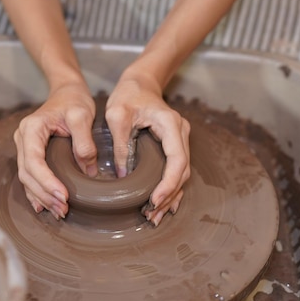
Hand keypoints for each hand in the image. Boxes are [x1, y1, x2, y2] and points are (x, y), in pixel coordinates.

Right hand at [14, 82, 96, 218]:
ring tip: (60, 211)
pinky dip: (37, 192)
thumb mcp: (82, 115)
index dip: (46, 181)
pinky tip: (44, 207)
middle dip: (44, 194)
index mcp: (32, 128)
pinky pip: (30, 176)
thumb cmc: (74, 100)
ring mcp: (24, 147)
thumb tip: (88, 170)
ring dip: (41, 197)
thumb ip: (84, 141)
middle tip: (64, 209)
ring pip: (27, 178)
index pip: (34, 160)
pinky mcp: (31, 153)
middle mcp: (22, 139)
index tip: (63, 195)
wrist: (67, 91)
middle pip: (27, 173)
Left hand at [106, 74, 190, 225]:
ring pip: (182, 174)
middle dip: (168, 196)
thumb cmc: (128, 95)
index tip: (154, 200)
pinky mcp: (174, 145)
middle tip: (151, 216)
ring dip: (171, 196)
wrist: (140, 83)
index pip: (177, 159)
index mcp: (170, 124)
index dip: (168, 183)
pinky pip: (177, 171)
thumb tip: (123, 175)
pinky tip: (163, 205)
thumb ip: (120, 143)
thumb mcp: (117, 115)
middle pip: (182, 171)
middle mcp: (181, 133)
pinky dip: (171, 188)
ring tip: (154, 217)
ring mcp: (180, 139)